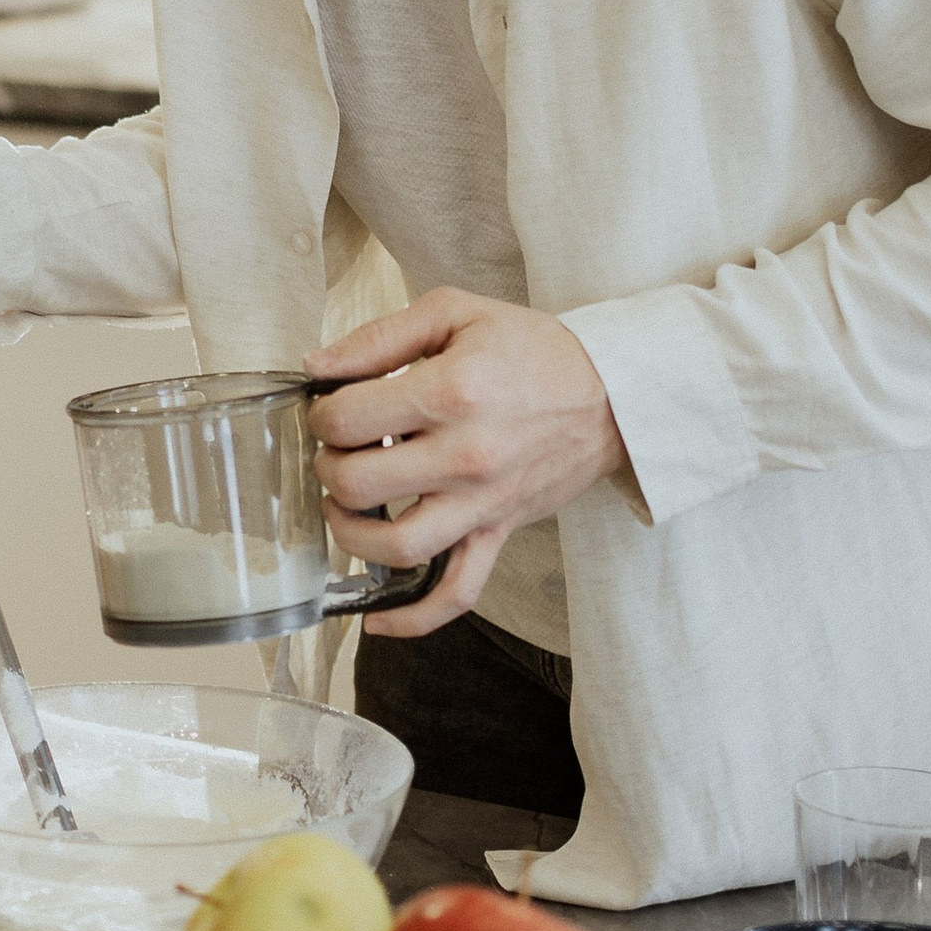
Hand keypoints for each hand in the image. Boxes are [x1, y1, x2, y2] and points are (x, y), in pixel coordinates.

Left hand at [306, 288, 625, 638]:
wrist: (614, 393)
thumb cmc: (534, 351)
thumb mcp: (455, 313)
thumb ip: (379, 336)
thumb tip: (317, 364)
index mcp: (450, 392)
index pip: (347, 420)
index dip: (322, 414)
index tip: (331, 408)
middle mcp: (464, 455)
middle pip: (357, 484)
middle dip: (328, 466)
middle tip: (337, 449)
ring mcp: (483, 503)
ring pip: (395, 548)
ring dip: (350, 533)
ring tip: (345, 506)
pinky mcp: (499, 532)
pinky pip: (456, 592)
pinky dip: (413, 617)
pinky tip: (376, 617)